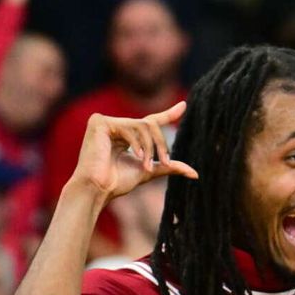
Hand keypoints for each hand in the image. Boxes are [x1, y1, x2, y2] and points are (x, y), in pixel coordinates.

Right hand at [66, 102, 196, 203]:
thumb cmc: (118, 182)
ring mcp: (106, 122)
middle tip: (165, 161)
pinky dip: (137, 143)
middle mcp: (117, 126)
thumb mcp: (149, 171)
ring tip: (147, 166)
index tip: (184, 106)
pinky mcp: (99, 122)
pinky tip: (136, 156)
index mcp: (127, 135)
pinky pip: (130, 127)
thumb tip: (195, 174)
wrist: (98, 188)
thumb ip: (169, 167)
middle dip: (161, 144)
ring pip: (143, 126)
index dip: (168, 114)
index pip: (150, 121)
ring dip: (150, 147)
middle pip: (150, 124)